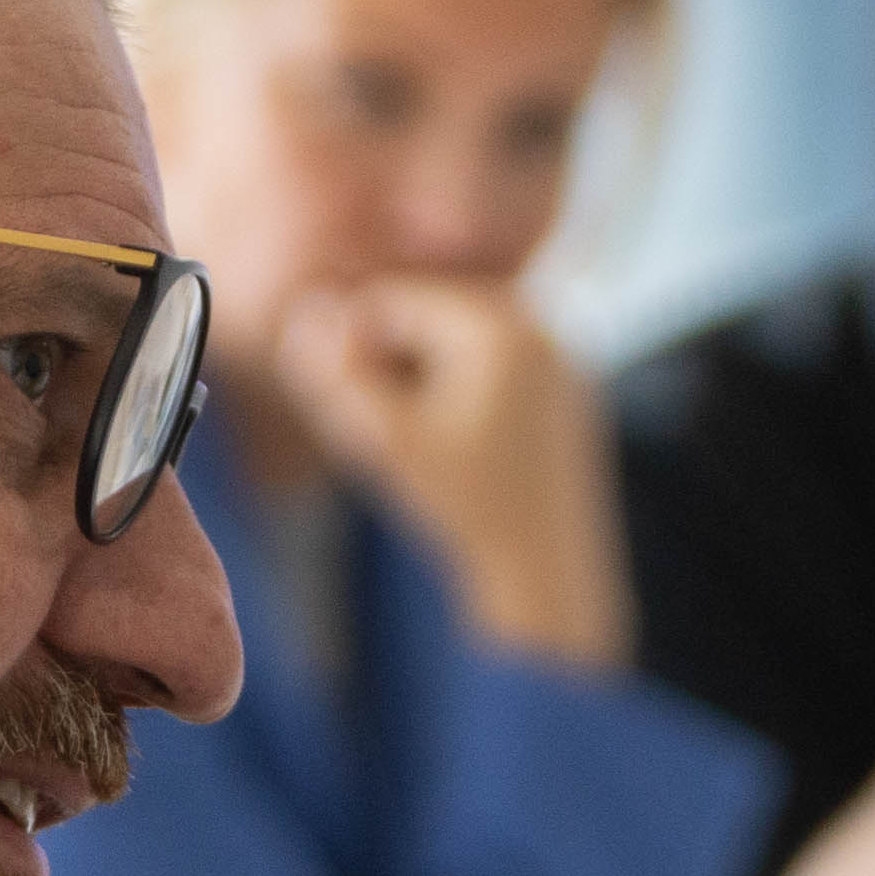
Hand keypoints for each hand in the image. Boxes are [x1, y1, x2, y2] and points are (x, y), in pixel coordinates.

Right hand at [257, 275, 631, 669]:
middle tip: (391, 434)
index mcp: (499, 327)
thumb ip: (340, 373)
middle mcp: (541, 327)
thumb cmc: (466, 509)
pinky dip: (464, 395)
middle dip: (394, 364)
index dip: (355, 354)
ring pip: (460, 344)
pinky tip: (458, 449)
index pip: (393, 303)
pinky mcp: (569, 392)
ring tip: (422, 443)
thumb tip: (305, 313)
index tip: (359, 415)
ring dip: (424, 380)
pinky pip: (497, 369)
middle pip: (429, 317)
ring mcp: (562, 358)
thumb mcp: (387, 441)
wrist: (549, 572)